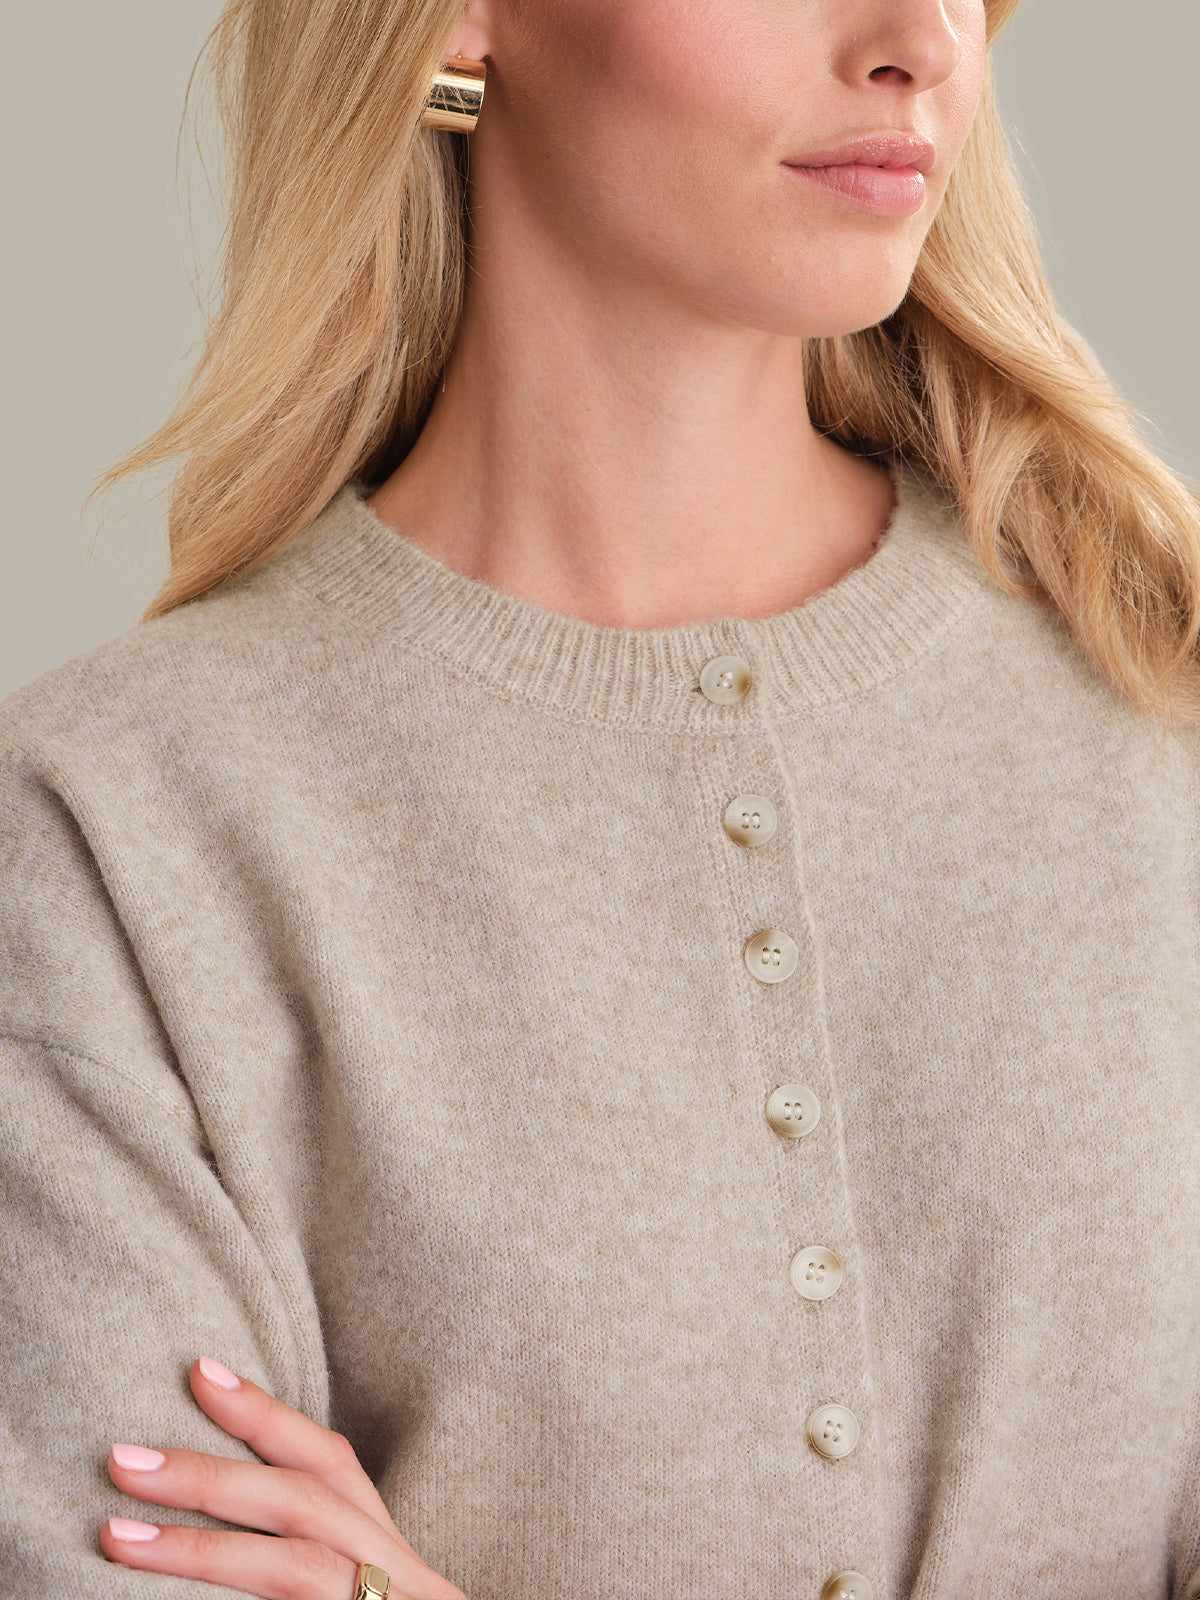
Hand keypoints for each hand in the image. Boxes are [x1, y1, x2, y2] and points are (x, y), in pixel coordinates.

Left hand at [101, 1355, 467, 1599]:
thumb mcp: (370, 1599)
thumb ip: (311, 1568)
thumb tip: (221, 1522)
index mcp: (397, 1561)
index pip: (334, 1466)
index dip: (268, 1414)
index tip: (200, 1370)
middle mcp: (407, 1582)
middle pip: (309, 1507)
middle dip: (212, 1476)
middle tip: (124, 1457)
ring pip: (296, 1571)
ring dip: (203, 1546)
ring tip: (119, 1533)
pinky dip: (238, 1596)